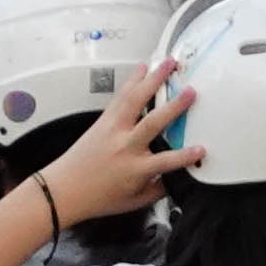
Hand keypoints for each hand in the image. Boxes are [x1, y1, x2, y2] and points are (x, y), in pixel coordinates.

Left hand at [41, 61, 191, 222]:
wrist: (64, 189)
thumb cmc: (97, 196)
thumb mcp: (134, 201)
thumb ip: (158, 190)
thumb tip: (176, 179)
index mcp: (135, 169)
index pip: (166, 161)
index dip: (186, 156)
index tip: (202, 149)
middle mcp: (124, 146)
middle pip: (153, 122)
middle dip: (174, 106)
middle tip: (190, 91)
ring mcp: (113, 129)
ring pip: (135, 100)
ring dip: (153, 79)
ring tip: (167, 63)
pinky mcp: (104, 120)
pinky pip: (121, 96)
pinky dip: (133, 80)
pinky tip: (142, 68)